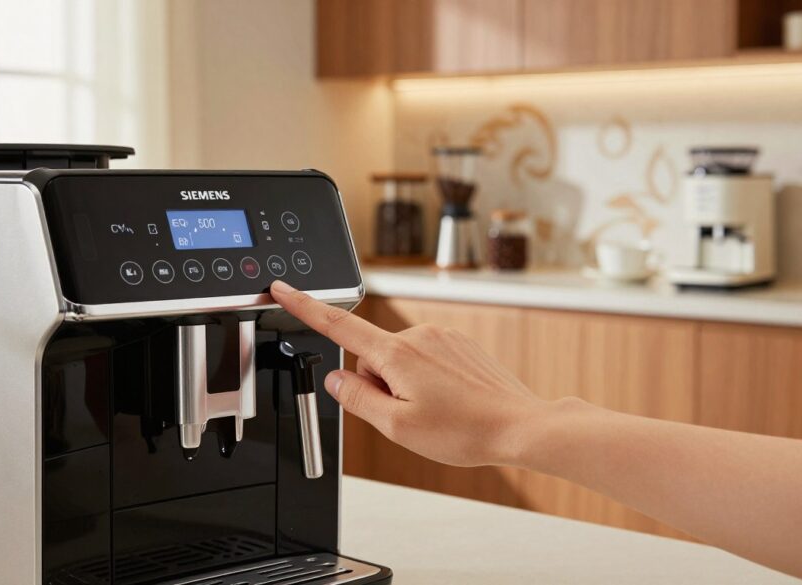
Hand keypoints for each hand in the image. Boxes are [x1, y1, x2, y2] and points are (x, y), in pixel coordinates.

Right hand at [270, 280, 550, 466]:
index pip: (339, 325)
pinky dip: (428, 381)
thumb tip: (336, 378)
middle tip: (410, 415)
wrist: (520, 425)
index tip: (281, 288)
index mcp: (397, 353)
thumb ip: (358, 399)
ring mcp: (443, 336)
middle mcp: (420, 335)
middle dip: (379, 384)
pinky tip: (451, 403)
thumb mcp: (397, 426)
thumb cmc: (464, 430)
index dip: (305, 307)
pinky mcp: (461, 344)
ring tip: (437, 412)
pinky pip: (427, 360)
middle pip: (373, 357)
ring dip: (405, 384)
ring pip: (401, 361)